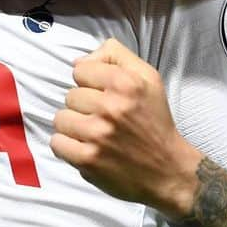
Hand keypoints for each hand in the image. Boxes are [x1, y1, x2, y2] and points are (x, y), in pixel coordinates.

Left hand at [50, 37, 201, 216]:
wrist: (169, 171)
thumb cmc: (155, 121)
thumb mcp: (148, 77)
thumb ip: (114, 55)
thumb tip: (77, 61)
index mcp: (126, 83)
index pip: (80, 70)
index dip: (90, 83)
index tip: (104, 96)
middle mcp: (111, 107)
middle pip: (70, 95)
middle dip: (84, 107)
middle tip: (104, 119)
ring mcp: (98, 134)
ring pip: (60, 118)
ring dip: (73, 127)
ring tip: (93, 134)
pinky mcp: (88, 160)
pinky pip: (57, 143)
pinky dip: (67, 147)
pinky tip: (85, 148)